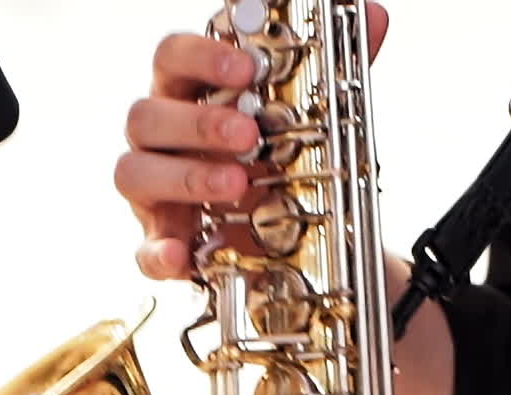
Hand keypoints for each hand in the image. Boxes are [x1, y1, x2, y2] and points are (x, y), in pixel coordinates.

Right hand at [115, 6, 390, 280]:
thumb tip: (374, 17)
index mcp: (188, 97)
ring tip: (237, 185)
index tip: (247, 67)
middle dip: (199, 122)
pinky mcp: (162, 243)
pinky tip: (182, 255)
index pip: (173, 59)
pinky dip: (159, 252)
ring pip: (135, 172)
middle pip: (147, 114)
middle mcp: (162, 139)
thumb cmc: (274, 164)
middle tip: (249, 134)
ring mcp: (155, 192)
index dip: (202, 57)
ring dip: (186, 177)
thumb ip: (330, 73)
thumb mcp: (307, 121)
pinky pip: (145, 249)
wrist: (284, 238)